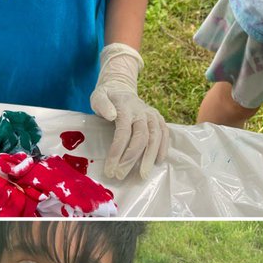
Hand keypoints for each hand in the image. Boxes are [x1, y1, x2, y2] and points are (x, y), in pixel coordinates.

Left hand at [89, 43, 168, 180]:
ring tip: (142, 175)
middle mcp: (142, 112)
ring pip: (156, 137)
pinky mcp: (158, 118)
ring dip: (150, 157)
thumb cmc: (106, 96)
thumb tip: (111, 115)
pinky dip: (163, 147)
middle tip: (121, 176)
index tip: (110, 169)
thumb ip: (102, 104)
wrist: (120, 86)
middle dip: (131, 159)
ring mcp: (152, 115)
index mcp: (126, 108)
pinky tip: (158, 162)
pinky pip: (164, 133)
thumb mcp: (98, 96)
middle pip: (141, 138)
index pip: (123, 133)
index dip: (117, 152)